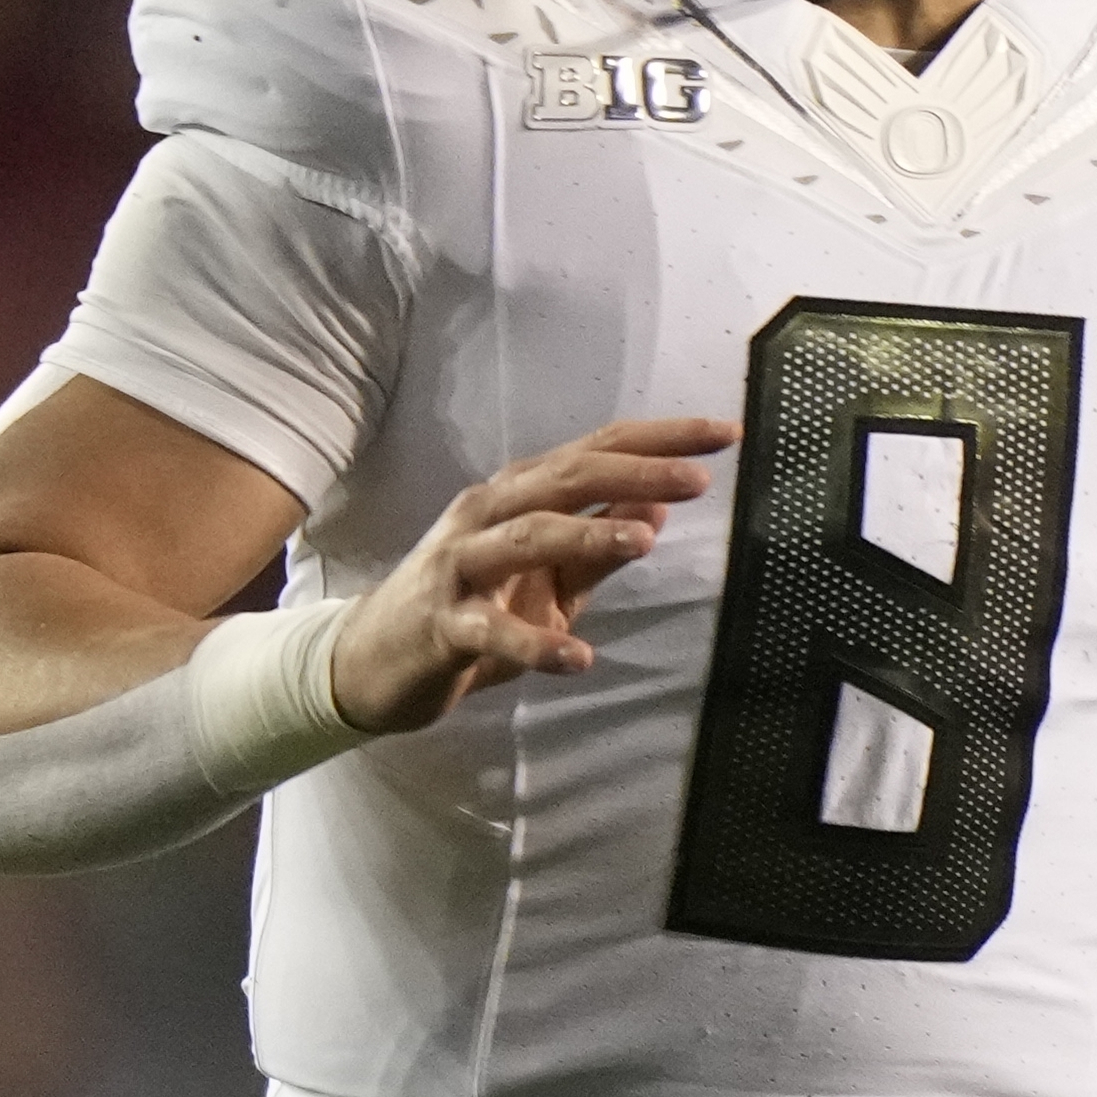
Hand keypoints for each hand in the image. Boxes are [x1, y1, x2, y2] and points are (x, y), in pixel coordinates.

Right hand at [329, 416, 737, 732]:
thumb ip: (601, 544)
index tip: (724, 435)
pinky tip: (579, 657)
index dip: (661, 439)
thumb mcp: (550, 576)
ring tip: (644, 540)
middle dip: (635, 471)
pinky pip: (492, 630)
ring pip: (527, 535)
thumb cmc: (472, 607)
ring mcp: (461, 564)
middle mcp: (489, 512)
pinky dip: (535, 643)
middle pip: (567, 478)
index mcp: (521, 493)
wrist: (373, 662)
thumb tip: (660, 506)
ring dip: (587, 535)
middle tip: (699, 477)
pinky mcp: (443, 623)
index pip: (598, 450)